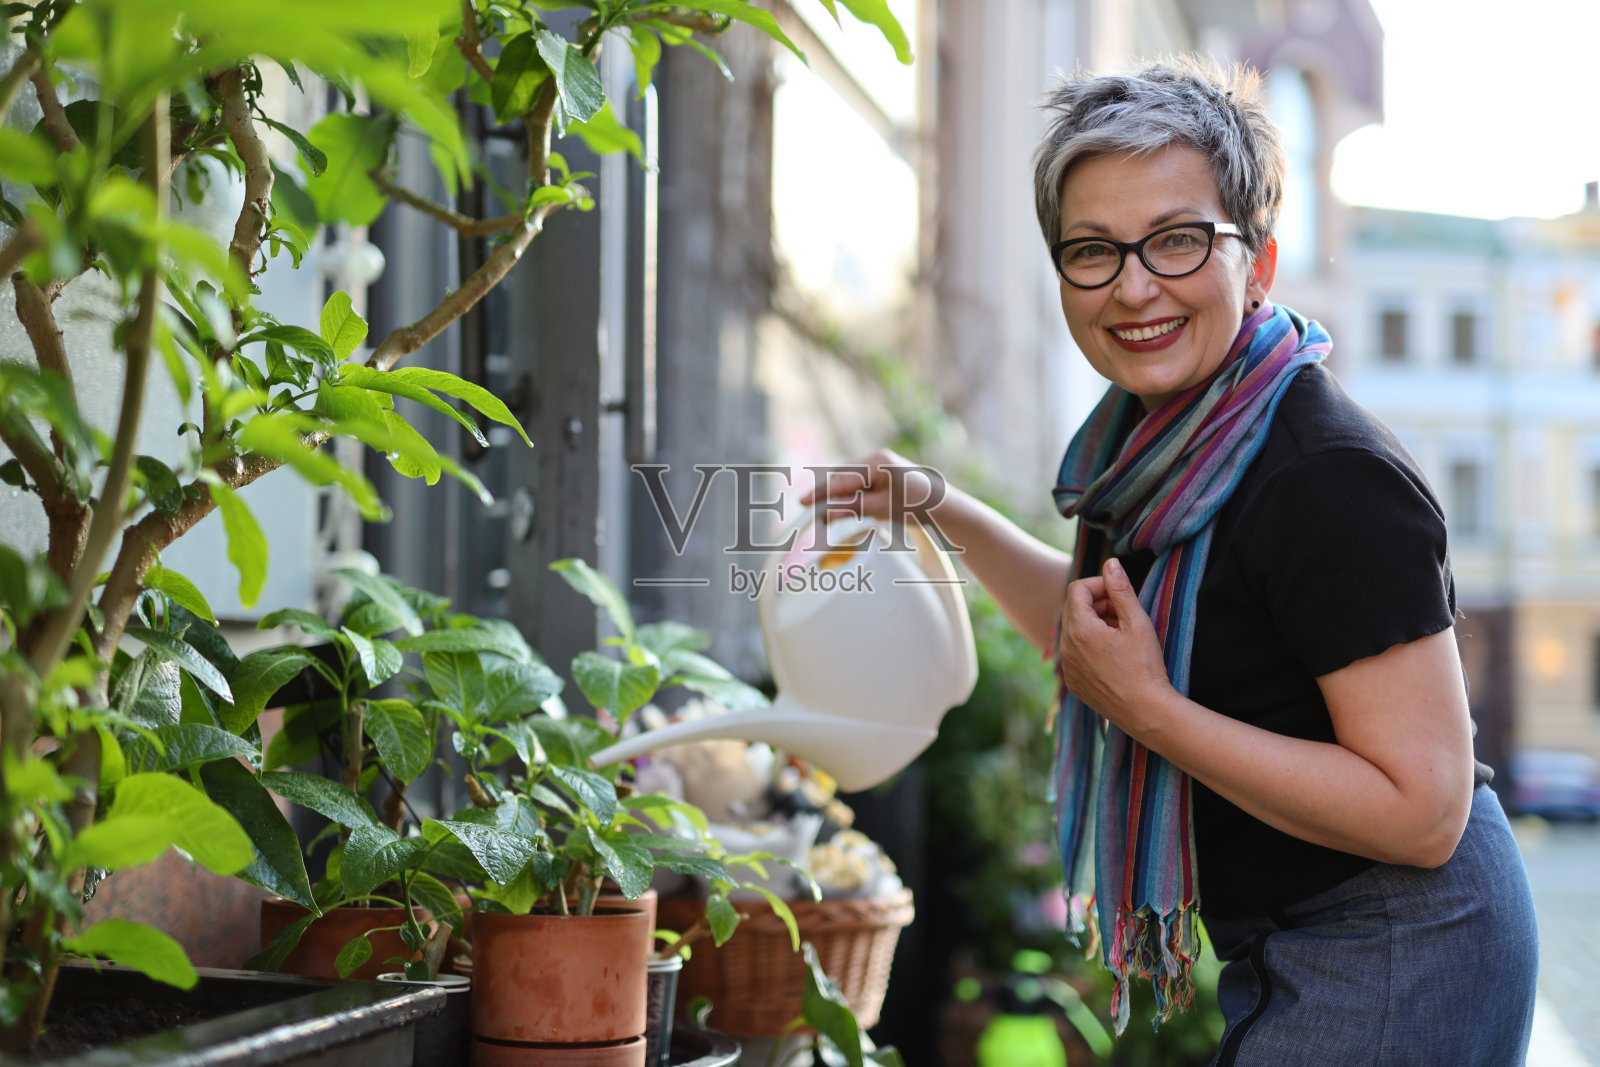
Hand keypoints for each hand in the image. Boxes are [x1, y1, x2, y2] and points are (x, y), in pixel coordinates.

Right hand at [796, 448, 950, 526]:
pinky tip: (846, 506)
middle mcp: (877, 458)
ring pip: (849, 479)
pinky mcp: (882, 472)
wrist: (943, 506)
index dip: (820, 493)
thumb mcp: (881, 510)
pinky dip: (850, 494)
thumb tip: (826, 514)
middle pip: (842, 476)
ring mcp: (880, 463)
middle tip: (809, 510)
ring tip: (828, 513)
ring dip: (839, 495)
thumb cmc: (917, 506)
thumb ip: (852, 509)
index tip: (802, 503)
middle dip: (826, 493)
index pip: (842, 480)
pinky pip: (859, 482)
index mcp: (878, 463)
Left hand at [1057, 557, 1173, 730]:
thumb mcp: (1137, 622)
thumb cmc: (1144, 666)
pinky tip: (1115, 657)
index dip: (1099, 585)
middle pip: (1074, 609)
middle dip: (1098, 604)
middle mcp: (1066, 648)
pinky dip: (1090, 647)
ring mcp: (1067, 668)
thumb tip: (1110, 563)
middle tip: (1124, 614)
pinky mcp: (1073, 683)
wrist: (1145, 712)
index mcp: (1079, 629)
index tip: (1119, 594)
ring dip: (1095, 626)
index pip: (1078, 589)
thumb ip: (1120, 589)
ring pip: (1074, 632)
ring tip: (1122, 636)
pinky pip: (1075, 655)